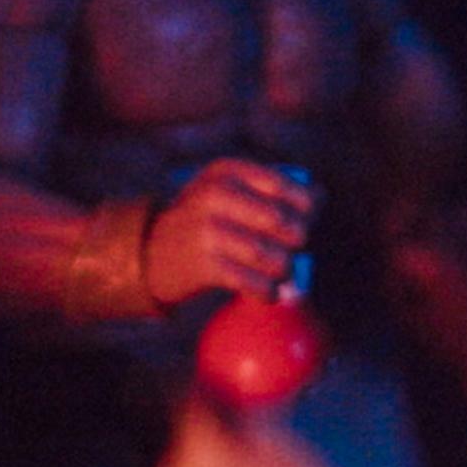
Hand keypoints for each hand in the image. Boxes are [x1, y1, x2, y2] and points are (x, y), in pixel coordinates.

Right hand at [141, 160, 316, 308]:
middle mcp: (216, 196)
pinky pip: (252, 282)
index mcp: (226, 171)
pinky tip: (268, 295)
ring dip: (283, 270)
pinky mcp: (204, 265)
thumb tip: (320, 199)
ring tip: (281, 275)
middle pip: (283, 222)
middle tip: (292, 250)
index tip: (307, 221)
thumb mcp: (224, 190)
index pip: (286, 187)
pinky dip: (267, 293)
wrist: (145, 253)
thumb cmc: (200, 223)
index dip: (308, 207)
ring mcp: (208, 231)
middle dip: (297, 241)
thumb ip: (267, 189)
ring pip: (271, 255)